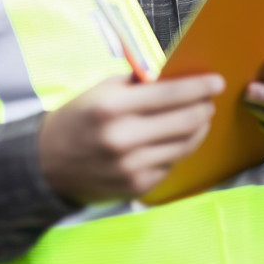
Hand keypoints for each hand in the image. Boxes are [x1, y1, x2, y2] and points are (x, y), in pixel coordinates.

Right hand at [38, 72, 223, 203]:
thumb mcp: (101, 91)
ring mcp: (131, 167)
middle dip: (204, 107)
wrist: (46, 164)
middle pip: (185, 121)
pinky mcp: (136, 187)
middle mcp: (123, 139)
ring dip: (198, 128)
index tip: (217, 82)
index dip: (199, 87)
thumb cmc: (78, 119)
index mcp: (112, 107)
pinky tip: (176, 139)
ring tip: (200, 117)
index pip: (170, 94)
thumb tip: (177, 77)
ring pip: (184, 145)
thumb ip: (138, 84)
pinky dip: (178, 149)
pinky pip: (171, 165)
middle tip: (209, 100)